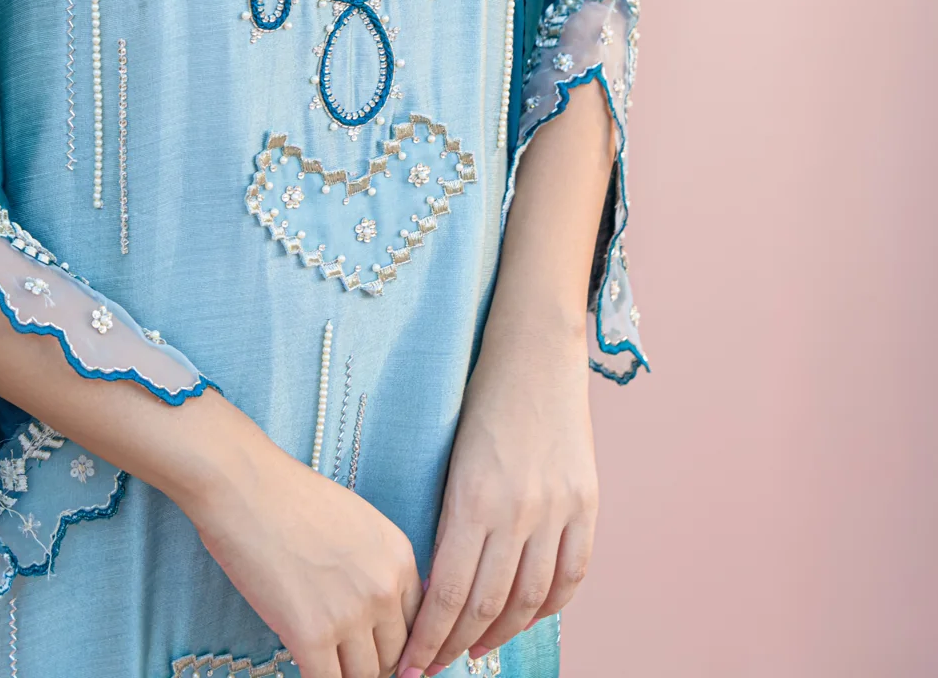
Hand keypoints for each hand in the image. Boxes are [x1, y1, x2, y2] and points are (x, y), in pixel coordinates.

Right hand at [178, 408, 422, 677]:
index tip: (372, 647)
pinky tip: (304, 661)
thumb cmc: (289, 496)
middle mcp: (384, 587)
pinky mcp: (311, 636)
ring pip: (364, 676)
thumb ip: (374, 564)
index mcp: (399, 556)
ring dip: (344, 673)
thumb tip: (373, 612)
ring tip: (323, 660)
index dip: (391, 642)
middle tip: (343, 656)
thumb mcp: (355, 522)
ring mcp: (350, 614)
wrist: (244, 484)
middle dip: (369, 661)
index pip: (415, 624)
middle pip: (393, 656)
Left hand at [398, 317, 597, 674]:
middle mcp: (518, 511)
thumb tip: (436, 583)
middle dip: (454, 647)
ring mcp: (557, 510)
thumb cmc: (478, 396)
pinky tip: (524, 616)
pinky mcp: (586, 504)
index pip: (448, 594)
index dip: (428, 639)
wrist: (534, 351)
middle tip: (432, 667)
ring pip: (530, 600)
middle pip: (486, 606)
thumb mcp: (449, 456)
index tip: (410, 666)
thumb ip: (448, 518)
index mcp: (472, 498)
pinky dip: (548, 607)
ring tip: (474, 648)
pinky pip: (571, 576)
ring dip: (500, 634)